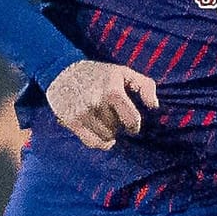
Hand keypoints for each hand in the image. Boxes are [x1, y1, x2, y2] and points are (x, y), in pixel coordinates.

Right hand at [44, 60, 158, 150]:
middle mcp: (96, 103)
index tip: (132, 125)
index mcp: (112, 91)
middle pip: (117, 129)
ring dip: (108, 133)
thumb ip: (145, 85)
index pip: (131, 119)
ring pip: (105, 137)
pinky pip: (91, 142)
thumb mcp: (124, 73)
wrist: (63, 72)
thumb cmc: (99, 74)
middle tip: (113, 118)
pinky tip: (102, 137)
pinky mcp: (72, 121)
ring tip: (105, 123)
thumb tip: (154, 106)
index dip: (134, 125)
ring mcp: (83, 113)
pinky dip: (99, 143)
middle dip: (118, 126)